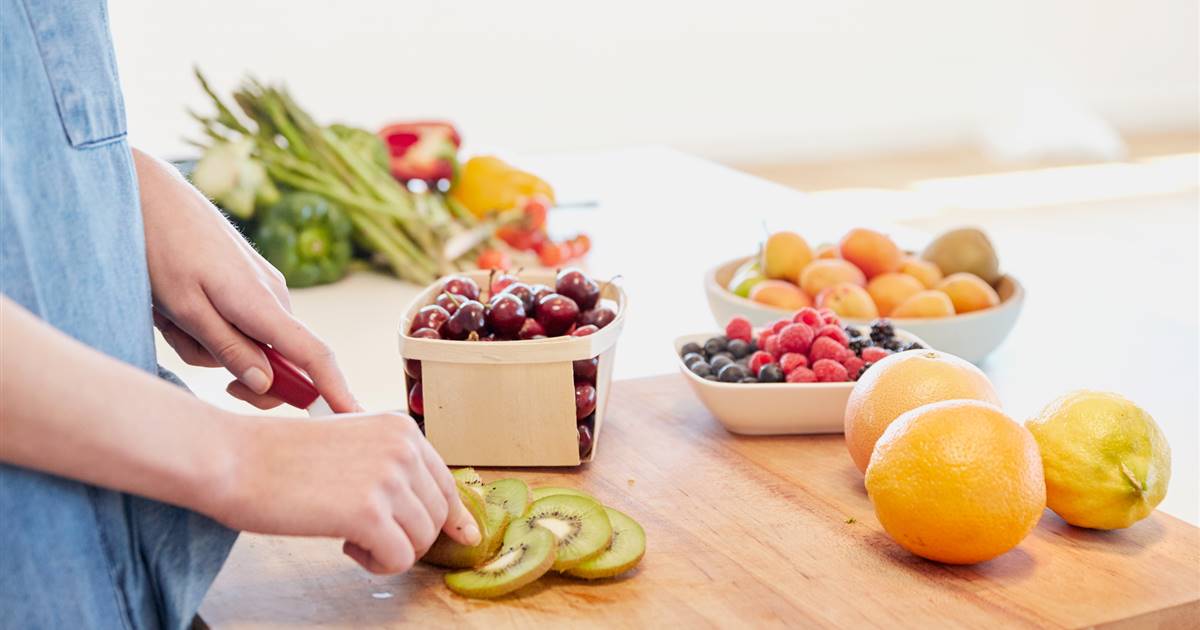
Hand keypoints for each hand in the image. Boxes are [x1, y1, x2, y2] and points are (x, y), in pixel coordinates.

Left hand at [133, 148, 355, 411]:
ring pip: (250, 342)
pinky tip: (175, 304)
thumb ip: (228, 349)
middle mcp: (274, 295)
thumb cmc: (161, 248)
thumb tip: (266, 385)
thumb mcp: (184, 309)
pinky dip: (209, 325)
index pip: (313, 355)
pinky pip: (240, 321)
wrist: (148, 192)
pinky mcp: (249, 279)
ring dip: (209, 343)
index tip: (354, 418)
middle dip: (238, 370)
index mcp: (262, 303)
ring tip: (169, 315)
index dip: (336, 391)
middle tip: (191, 353)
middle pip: (278, 360)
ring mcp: (264, 285)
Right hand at [216, 412, 480, 572]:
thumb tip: (438, 513)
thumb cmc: (281, 458)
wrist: (234, 459)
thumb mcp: (352, 445)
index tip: (463, 536)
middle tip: (366, 536)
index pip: (445, 482)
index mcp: (401, 428)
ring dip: (388, 551)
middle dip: (408, 536)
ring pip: (421, 540)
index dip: (453, 516)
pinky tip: (345, 546)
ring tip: (350, 538)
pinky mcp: (369, 512)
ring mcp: (388, 478)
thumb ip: (391, 468)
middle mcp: (402, 447)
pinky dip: (376, 564)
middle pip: (437, 515)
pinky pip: (399, 558)